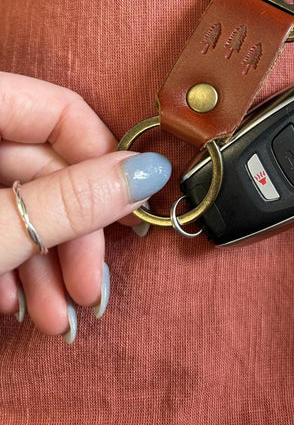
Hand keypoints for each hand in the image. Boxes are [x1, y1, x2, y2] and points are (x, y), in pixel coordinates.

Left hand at [0, 73, 170, 342]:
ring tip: (54, 314)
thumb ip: (70, 201)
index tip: (127, 210)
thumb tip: (149, 173)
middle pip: (46, 168)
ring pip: (21, 202)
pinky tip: (15, 300)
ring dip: (45, 262)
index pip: (61, 111)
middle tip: (88, 284)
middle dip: (72, 238)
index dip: (103, 161)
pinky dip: (11, 260)